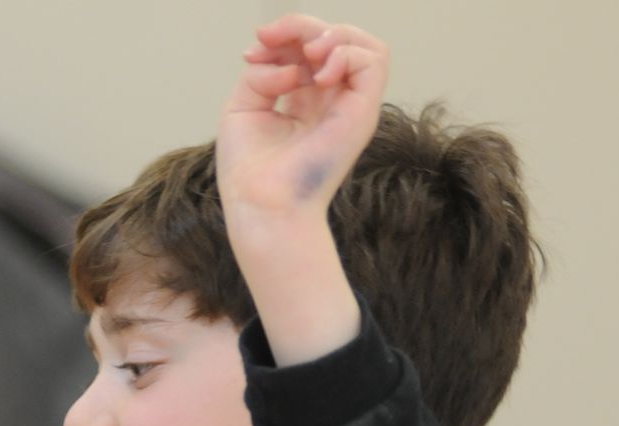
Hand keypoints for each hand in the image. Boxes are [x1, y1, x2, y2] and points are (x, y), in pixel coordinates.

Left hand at [217, 14, 388, 224]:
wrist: (261, 204)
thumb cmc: (249, 170)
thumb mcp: (244, 106)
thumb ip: (263, 72)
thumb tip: (290, 63)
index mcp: (304, 97)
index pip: (310, 46)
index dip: (285, 34)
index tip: (254, 49)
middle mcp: (331, 99)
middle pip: (337, 38)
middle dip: (302, 27)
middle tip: (270, 40)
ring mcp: (350, 105)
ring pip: (365, 45)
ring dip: (332, 36)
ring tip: (306, 55)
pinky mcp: (363, 112)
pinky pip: (374, 61)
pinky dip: (345, 54)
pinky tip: (316, 76)